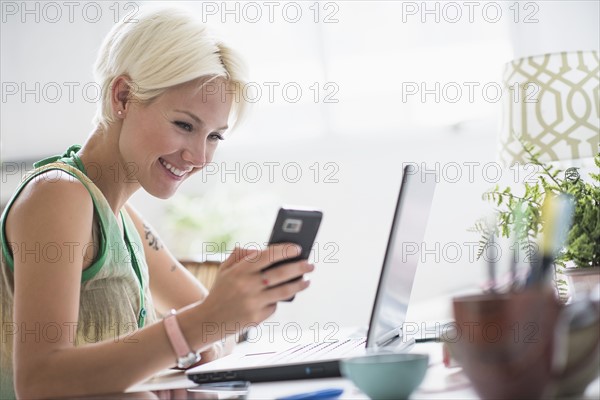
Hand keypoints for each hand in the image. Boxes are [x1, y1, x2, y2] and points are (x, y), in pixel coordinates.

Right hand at [198, 244, 313, 339]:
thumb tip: (265, 250)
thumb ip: (242, 255)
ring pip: (283, 291)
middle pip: (280, 273)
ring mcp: (252, 303)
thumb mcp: (225, 269)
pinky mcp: (256, 317)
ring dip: (299, 285)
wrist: (209, 320)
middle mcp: (247, 286)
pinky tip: (280, 297)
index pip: (267, 256)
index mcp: (240, 270)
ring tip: (307, 280)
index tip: (298, 248)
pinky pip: (274, 305)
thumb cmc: (222, 290)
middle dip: (299, 268)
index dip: (284, 251)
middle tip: (310, 265)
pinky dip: (278, 300)